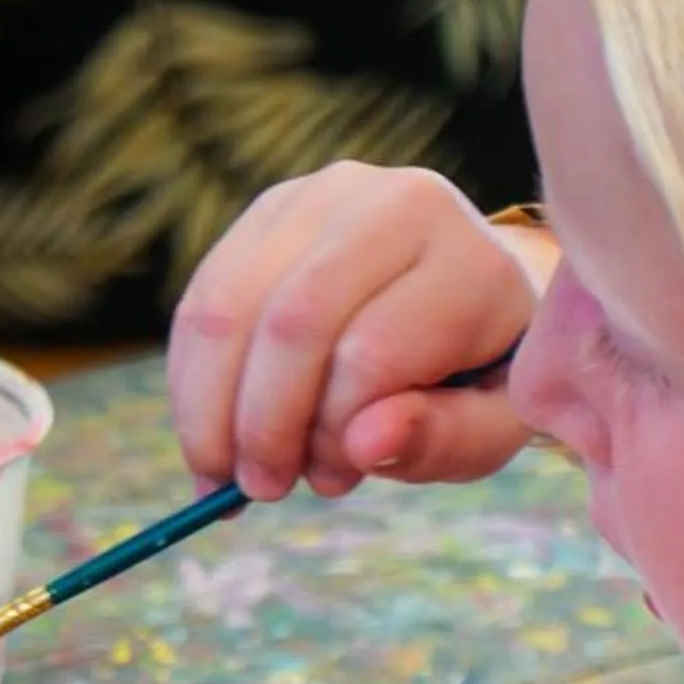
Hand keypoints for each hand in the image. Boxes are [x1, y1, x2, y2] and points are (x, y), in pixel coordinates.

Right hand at [168, 164, 548, 501]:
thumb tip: (364, 443)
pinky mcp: (271, 209)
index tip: (328, 482)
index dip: (333, 432)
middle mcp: (398, 203)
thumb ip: (444, 441)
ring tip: (224, 468)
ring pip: (232, 306)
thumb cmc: (479, 371)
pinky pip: (204, 296)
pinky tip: (210, 429)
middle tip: (259, 488)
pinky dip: (193, 378)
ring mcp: (326, 195)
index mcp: (470, 261)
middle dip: (262, 422)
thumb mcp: (490, 426)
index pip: (372, 354)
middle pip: (294, 320)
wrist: (466, 292)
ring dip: (212, 405)